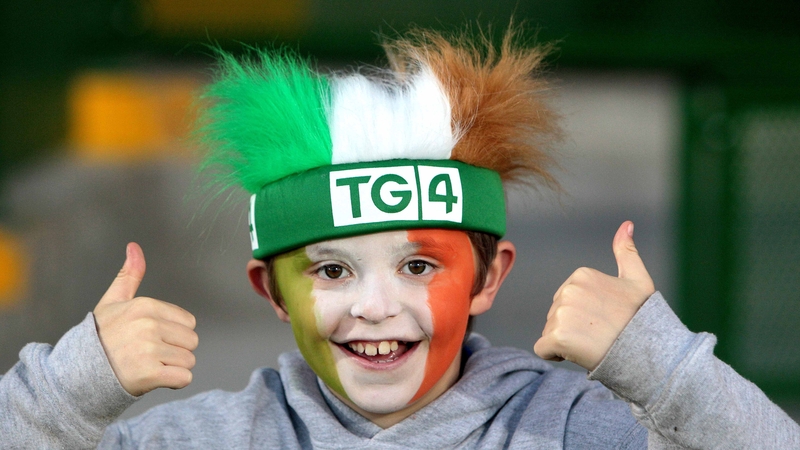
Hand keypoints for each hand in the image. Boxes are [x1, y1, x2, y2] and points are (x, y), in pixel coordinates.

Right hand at [93, 243, 197, 395]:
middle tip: (148, 354)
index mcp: (145, 306)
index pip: (189, 323)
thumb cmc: (100, 337)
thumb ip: (129, 275)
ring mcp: (148, 350)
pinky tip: (153, 379)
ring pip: (188, 361)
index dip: (173, 334)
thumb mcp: (113, 302)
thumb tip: (134, 246)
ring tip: (147, 365)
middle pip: (191, 342)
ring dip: (173, 368)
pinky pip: (183, 378)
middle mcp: (148, 325)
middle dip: (175, 351)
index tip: (150, 338)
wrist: (78, 374)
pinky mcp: (149, 374)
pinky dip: (173, 382)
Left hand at [534, 221, 654, 370]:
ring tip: (594, 344)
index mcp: (581, 276)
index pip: (567, 301)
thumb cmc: (644, 319)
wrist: (649, 353)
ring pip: (550, 332)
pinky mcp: (557, 336)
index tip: (605, 320)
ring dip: (566, 342)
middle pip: (556, 316)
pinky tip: (579, 354)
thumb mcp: (638, 280)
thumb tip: (626, 224)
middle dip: (572, 328)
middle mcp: (568, 291)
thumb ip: (626, 252)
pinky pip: (543, 349)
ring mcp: (561, 313)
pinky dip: (555, 355)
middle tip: (600, 334)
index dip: (584, 315)